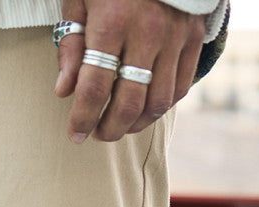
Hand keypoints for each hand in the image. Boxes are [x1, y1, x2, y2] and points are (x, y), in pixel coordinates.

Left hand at [54, 0, 205, 143]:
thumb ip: (71, 44)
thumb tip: (64, 91)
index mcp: (112, 21)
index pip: (95, 87)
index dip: (82, 118)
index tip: (75, 134)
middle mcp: (148, 31)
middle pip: (129, 102)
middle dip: (109, 128)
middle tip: (97, 134)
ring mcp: (175, 35)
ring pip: (157, 102)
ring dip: (135, 124)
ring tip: (119, 125)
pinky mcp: (194, 36)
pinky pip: (180, 87)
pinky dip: (161, 107)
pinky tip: (144, 108)